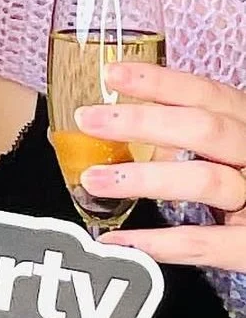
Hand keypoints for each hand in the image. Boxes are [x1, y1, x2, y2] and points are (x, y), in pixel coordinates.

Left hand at [75, 61, 245, 267]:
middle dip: (142, 122)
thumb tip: (118, 123)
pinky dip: (163, 242)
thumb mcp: (227, 148)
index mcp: (245, 125)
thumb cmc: (245, 179)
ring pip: (207, 180)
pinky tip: (121, 239)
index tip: (112, 74)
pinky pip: (209, 243)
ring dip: (145, 178)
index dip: (160, 82)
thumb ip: (187, 134)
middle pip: (204, 129)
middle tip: (87, 120)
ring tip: (93, 179)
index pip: (205, 93)